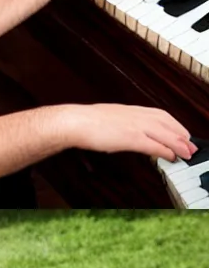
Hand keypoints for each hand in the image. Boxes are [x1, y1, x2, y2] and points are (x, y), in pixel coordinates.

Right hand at [66, 102, 192, 161]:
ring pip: (166, 134)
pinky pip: (154, 145)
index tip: (181, 133)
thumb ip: (119, 123)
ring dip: (179, 144)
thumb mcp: (108, 119)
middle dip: (182, 136)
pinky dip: (165, 151)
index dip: (174, 125)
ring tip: (187, 153)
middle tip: (191, 146)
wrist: (75, 122)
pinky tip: (171, 157)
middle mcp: (138, 115)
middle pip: (168, 124)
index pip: (162, 115)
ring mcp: (136, 126)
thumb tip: (121, 131)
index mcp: (132, 110)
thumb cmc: (85, 122)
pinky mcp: (131, 138)